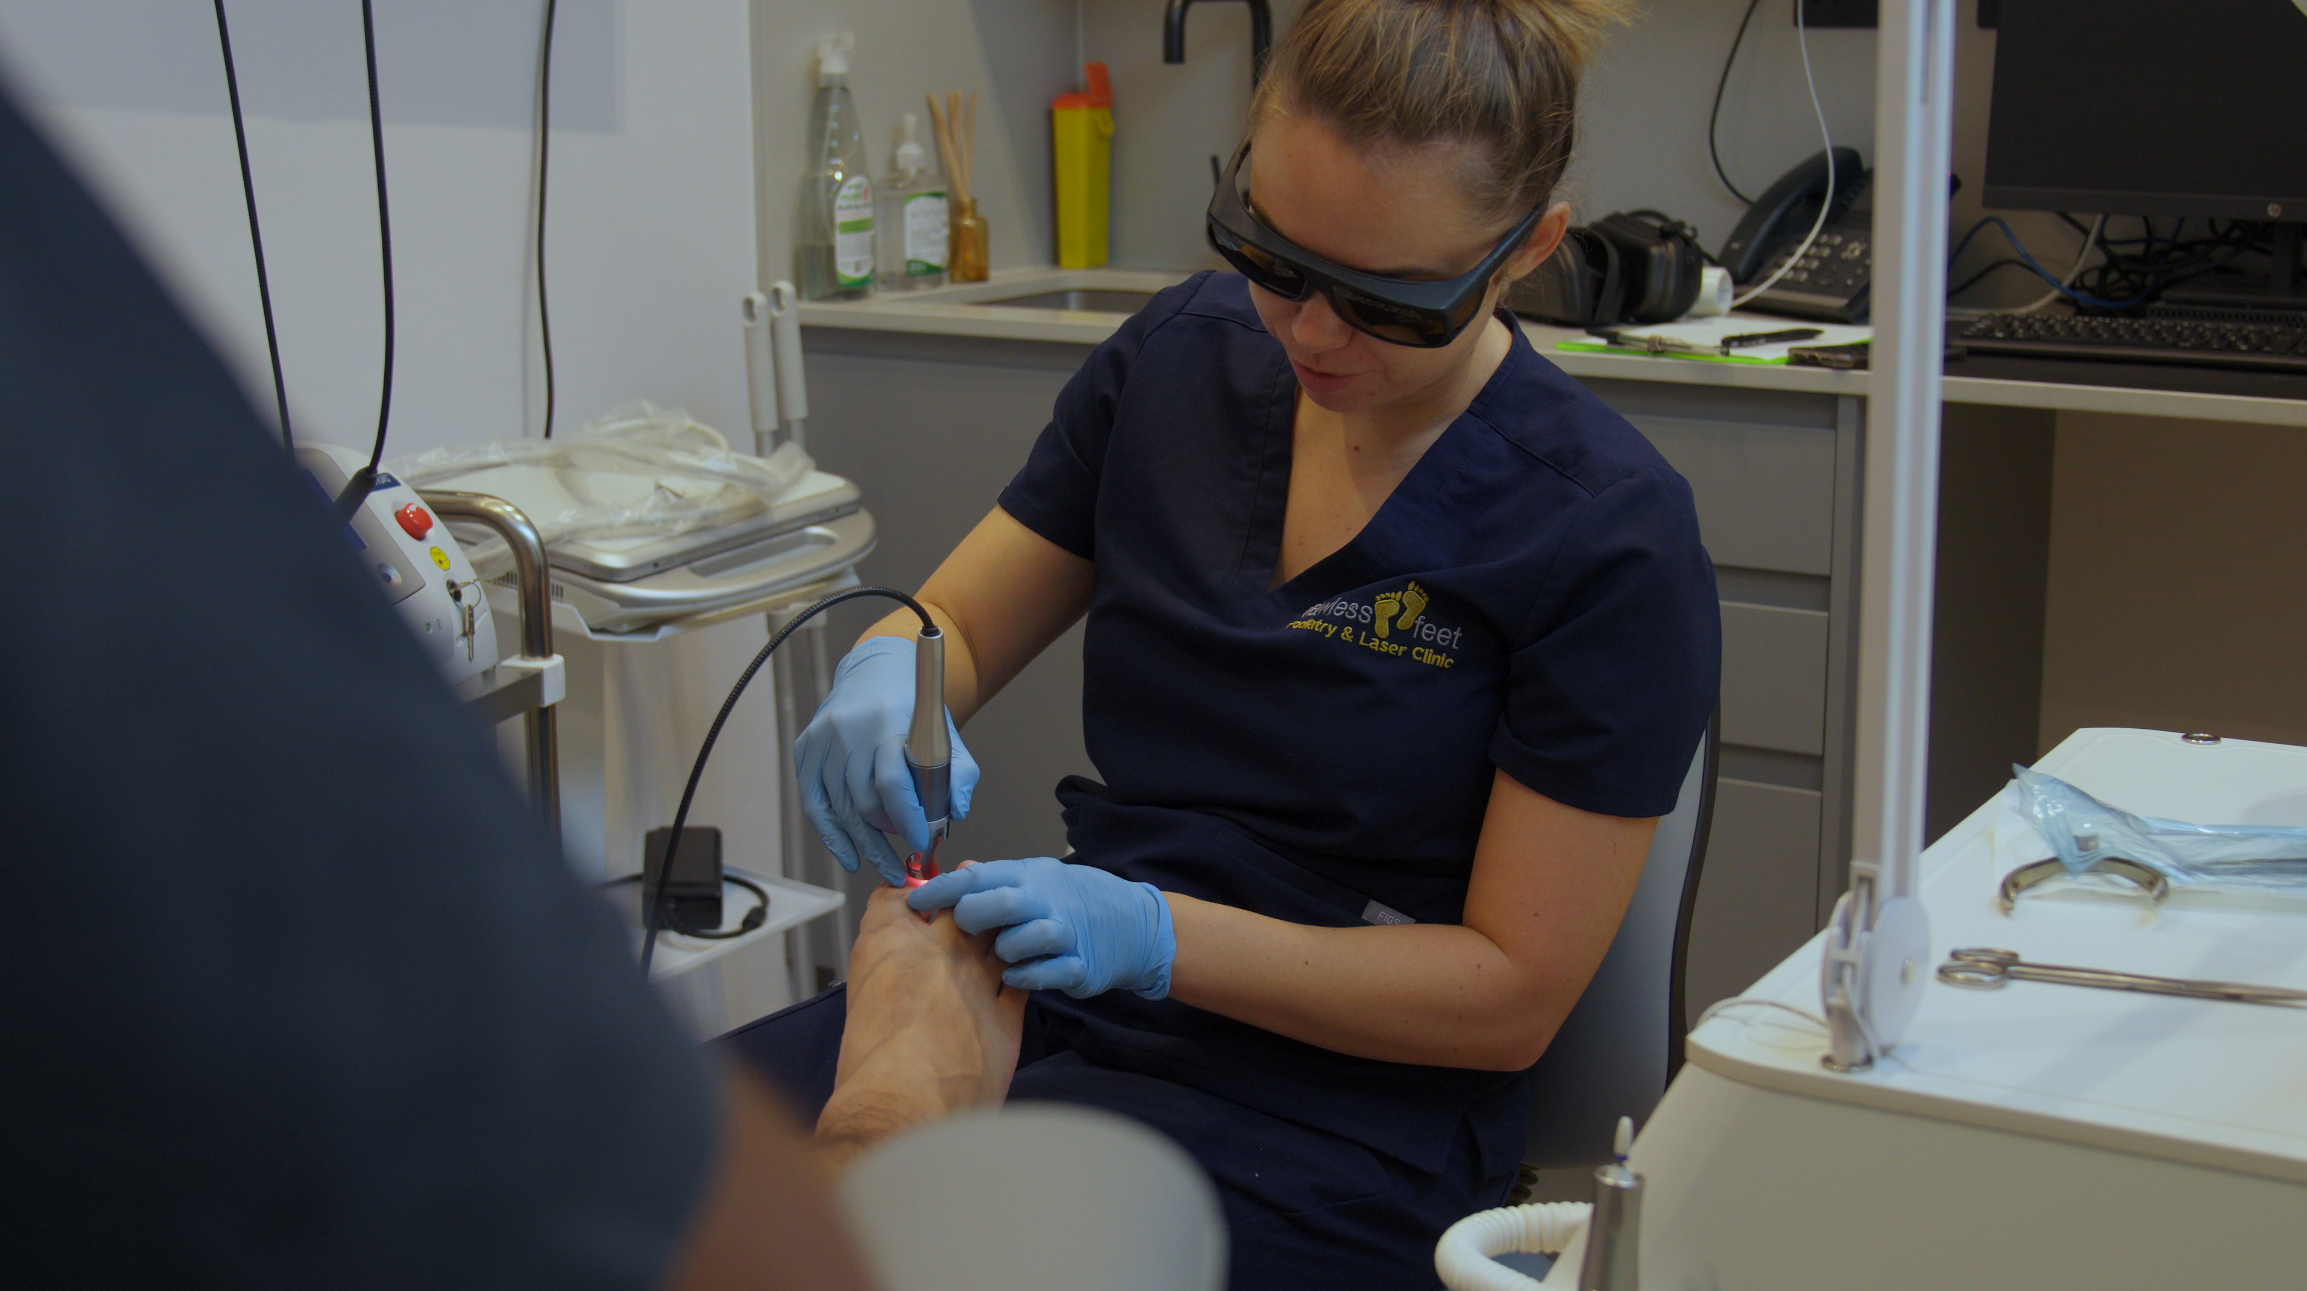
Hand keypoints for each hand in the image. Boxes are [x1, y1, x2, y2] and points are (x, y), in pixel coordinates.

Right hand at [793, 636, 978, 885]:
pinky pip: (815, 805)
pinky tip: (850, 856)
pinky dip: (832, 836)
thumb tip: (955, 814)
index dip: (906, 819)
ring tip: (885, 865)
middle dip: (885, 839)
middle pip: (862, 802)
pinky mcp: (805, 750)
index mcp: (887, 721)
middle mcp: (848, 730)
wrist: (875, 672)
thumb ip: (960, 772)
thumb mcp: (947, 731)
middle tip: (905, 859)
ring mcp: (822, 740)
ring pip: (838, 809)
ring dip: (863, 844)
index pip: (891, 780)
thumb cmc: (913, 708)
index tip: (919, 843)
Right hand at [816, 883, 1026, 1166]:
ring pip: (999, 932)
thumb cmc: (867, 1068)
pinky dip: (1021, 969)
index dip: (905, 895)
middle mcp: (938, 949)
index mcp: (888, 943)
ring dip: (999, 928)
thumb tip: (890, 980)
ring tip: (998, 928)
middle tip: (968, 893)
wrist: (905, 1110)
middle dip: (963, 894)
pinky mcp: (1008, 1014)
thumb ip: (879, 978)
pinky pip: (1023, 975)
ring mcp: (980, 978)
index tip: (912, 900)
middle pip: (959, 901)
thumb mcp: (857, 1006)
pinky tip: (1015, 972)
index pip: (896, 897)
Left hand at [907, 857, 1175, 999]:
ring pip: (1024, 940)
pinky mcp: (1081, 966)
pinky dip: (1026, 976)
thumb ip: (996, 879)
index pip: (979, 877)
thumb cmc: (1072, 900)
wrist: (1135, 924)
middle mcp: (1047, 900)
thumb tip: (959, 871)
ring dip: (1005, 950)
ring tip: (1000, 955)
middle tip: (961, 929)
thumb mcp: (1036, 879)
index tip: (914, 901)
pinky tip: (1016, 975)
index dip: (943, 889)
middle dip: (972, 916)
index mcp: (1030, 875)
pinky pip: (1046, 974)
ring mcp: (1067, 934)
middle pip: (1001, 902)